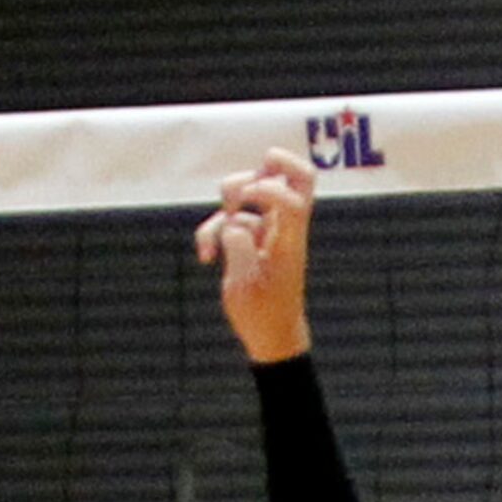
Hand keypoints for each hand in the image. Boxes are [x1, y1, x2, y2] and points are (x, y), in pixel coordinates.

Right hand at [196, 147, 316, 363]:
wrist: (271, 336)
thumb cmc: (264, 313)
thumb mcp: (245, 283)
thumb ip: (239, 245)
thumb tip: (234, 224)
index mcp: (291, 238)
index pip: (295, 196)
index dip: (268, 188)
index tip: (246, 203)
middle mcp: (283, 227)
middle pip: (293, 174)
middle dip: (271, 166)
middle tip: (251, 184)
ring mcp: (267, 229)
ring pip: (247, 192)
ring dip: (225, 207)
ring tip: (219, 237)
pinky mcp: (250, 238)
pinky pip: (229, 220)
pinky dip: (212, 231)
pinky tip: (206, 258)